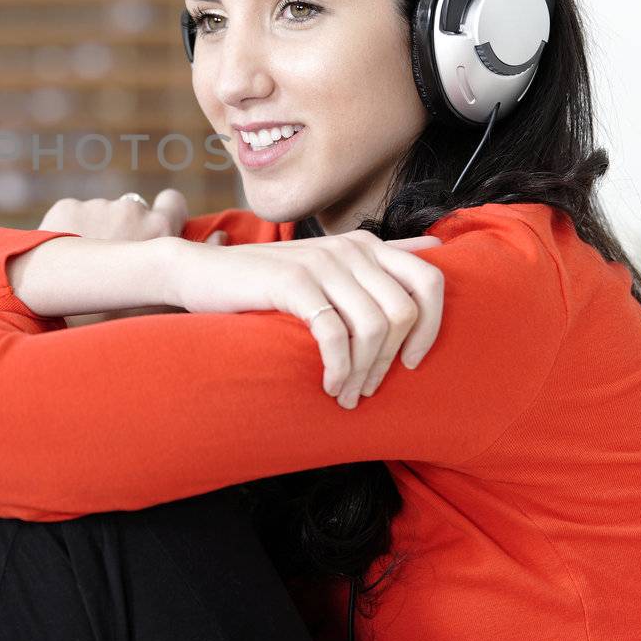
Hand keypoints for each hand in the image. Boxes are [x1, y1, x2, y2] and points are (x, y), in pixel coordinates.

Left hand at [37, 189, 225, 327]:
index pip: (172, 201)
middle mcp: (132, 209)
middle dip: (127, 226)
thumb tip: (222, 234)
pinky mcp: (66, 206)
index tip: (153, 233)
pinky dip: (71, 229)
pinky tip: (66, 259)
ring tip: (87, 266)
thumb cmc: (123, 316)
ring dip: (98, 230)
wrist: (63, 312)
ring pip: (102, 213)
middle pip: (134, 208)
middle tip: (115, 257)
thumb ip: (203, 259)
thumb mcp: (170, 297)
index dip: (163, 215)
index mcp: (161, 228)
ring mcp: (97, 205)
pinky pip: (74, 213)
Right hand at [166, 230, 444, 408]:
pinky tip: (329, 385)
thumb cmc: (267, 278)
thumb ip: (381, 256)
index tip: (410, 363)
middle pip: (404, 312)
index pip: (430, 281)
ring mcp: (322, 263)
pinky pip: (335, 334)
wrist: (202, 273)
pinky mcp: (293, 282)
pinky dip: (338, 368)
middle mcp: (350, 248)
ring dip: (364, 372)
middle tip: (367, 390)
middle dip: (391, 362)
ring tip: (346, 395)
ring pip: (373, 327)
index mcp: (366, 244)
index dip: (431, 328)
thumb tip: (437, 247)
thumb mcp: (328, 263)